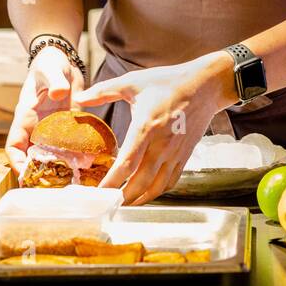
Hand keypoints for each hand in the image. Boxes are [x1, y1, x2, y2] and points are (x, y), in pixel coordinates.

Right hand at [5, 45, 83, 173]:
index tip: (25, 177)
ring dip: (59, 171)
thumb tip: (58, 93)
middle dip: (39, 175)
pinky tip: (89, 169)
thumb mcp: (51, 70)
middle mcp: (37, 128)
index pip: (13, 146)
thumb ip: (54, 81)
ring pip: (51, 157)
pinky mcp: (68, 129)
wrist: (62, 61)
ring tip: (72, 185)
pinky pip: (69, 148)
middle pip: (32, 158)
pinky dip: (76, 159)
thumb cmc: (49, 65)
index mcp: (26, 118)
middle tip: (53, 191)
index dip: (16, 163)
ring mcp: (53, 131)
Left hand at [75, 51, 233, 204]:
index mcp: (146, 127)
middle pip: (140, 182)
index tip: (96, 192)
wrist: (205, 85)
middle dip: (121, 198)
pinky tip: (146, 192)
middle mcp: (162, 145)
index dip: (110, 183)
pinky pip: (171, 181)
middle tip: (105, 203)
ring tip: (123, 203)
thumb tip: (80, 98)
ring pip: (156, 187)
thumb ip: (104, 90)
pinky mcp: (185, 155)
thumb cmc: (169, 82)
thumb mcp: (133, 81)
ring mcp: (175, 153)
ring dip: (139, 199)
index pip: (126, 164)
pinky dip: (157, 192)